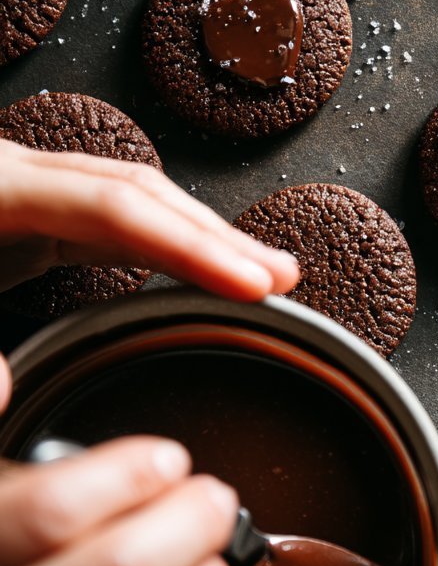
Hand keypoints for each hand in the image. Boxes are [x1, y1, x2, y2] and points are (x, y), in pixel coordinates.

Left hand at [0, 138, 299, 299]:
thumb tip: (4, 389)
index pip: (116, 208)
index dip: (190, 245)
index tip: (251, 285)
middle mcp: (22, 176)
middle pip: (141, 191)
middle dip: (218, 235)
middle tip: (282, 278)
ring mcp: (30, 191)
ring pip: (135, 200)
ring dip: (201, 236)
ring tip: (259, 274)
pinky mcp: (29, 215)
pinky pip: (113, 221)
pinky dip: (164, 245)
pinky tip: (195, 267)